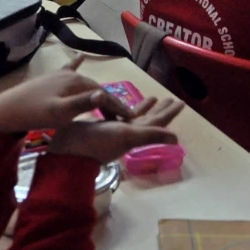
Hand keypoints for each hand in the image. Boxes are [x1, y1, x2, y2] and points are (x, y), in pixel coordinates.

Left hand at [0, 58, 138, 133]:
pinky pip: (68, 68)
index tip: (132, 120)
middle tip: (122, 118)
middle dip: (111, 102)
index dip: (118, 107)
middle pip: (97, 89)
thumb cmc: (35, 114)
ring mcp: (61, 74)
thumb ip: (83, 103)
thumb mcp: (61, 112)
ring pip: (86, 83)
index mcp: (76, 82)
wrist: (8, 110)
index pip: (104, 94)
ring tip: (108, 105)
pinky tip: (80, 56)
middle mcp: (71, 74)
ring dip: (99, 92)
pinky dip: (76, 63)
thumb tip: (105, 94)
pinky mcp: (52, 78)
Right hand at [48, 97, 183, 163]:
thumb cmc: (98, 143)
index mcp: (135, 134)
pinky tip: (123, 102)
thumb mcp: (127, 137)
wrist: (68, 152)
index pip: (157, 122)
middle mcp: (127, 132)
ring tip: (153, 97)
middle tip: (169, 98)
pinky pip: (117, 114)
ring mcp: (114, 130)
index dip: (169, 113)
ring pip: (134, 116)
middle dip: (159, 109)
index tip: (181, 102)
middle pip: (148, 119)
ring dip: (144, 107)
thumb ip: (151, 135)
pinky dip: (123, 107)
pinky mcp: (101, 126)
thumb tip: (177, 139)